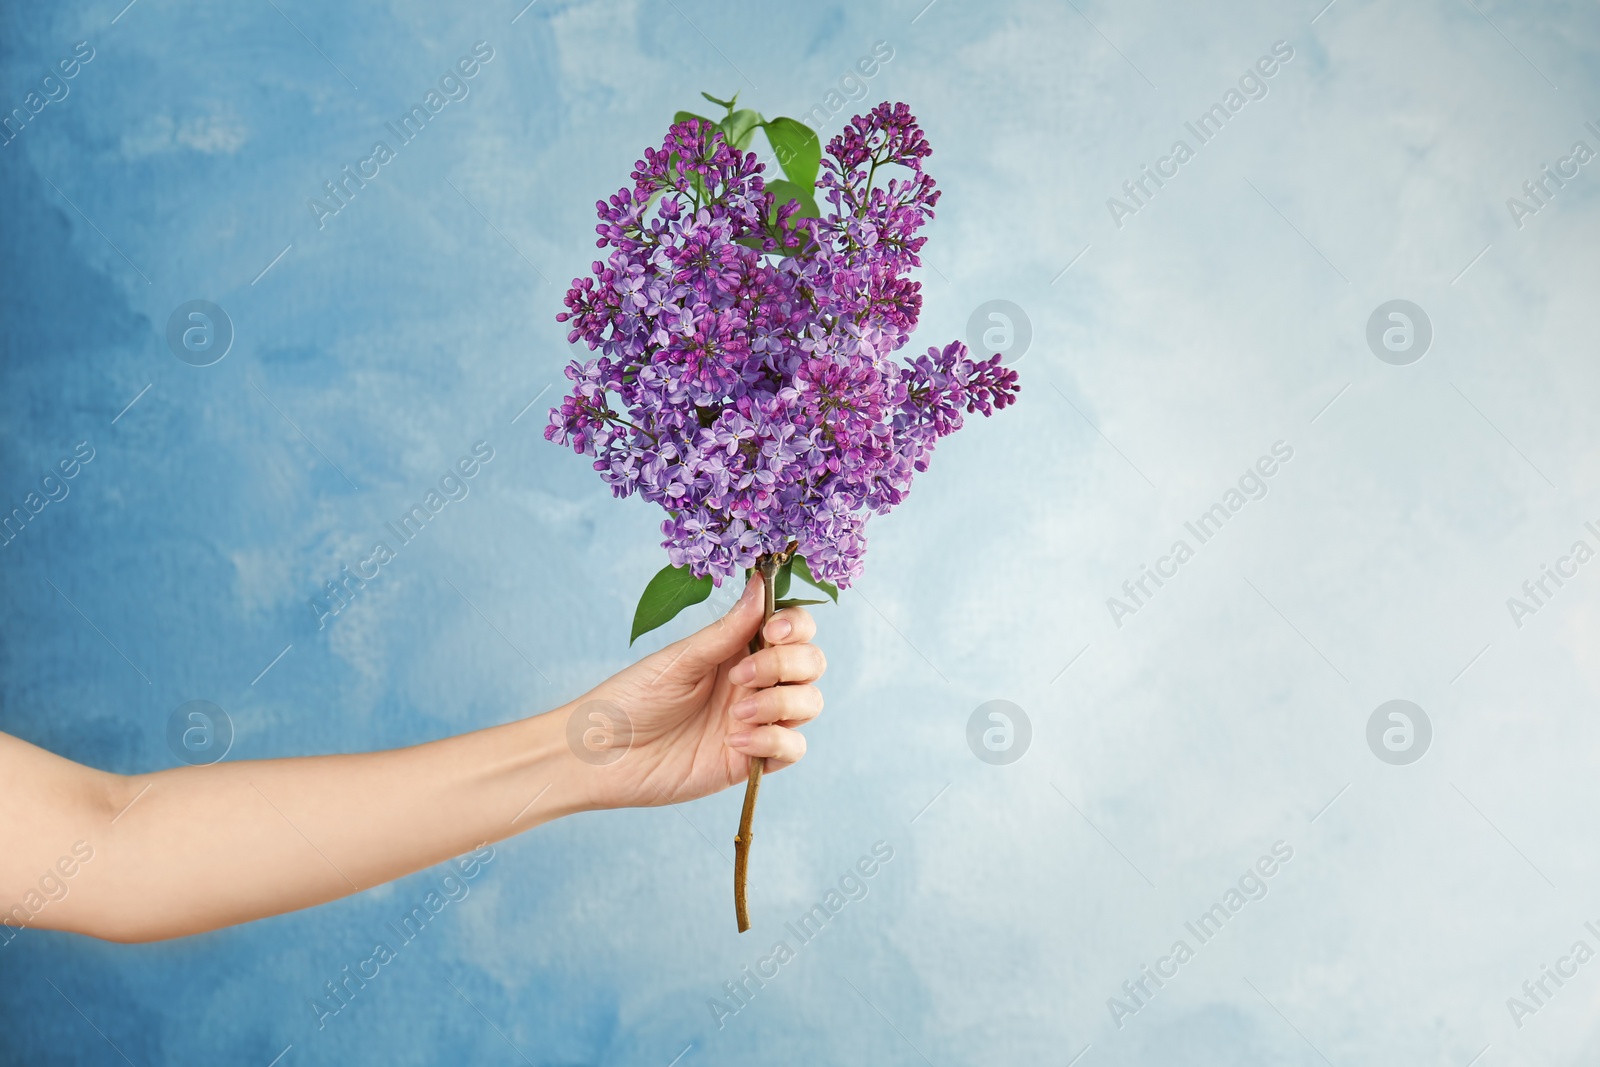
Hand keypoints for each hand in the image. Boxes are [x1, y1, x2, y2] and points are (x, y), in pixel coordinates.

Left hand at [563, 575, 825, 809]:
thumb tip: (761, 583)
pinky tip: (735, 741)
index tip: (773, 629)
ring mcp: (756, 721)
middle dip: (788, 664)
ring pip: (809, 703)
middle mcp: (755, 683)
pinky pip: (792, 748)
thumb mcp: (679, 660)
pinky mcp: (751, 760)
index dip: (797, 626)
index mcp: (739, 649)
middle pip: (811, 664)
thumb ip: (727, 630)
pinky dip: (774, 740)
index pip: (794, 629)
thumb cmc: (632, 699)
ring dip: (781, 702)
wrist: (602, 755)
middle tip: (741, 675)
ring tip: (737, 711)